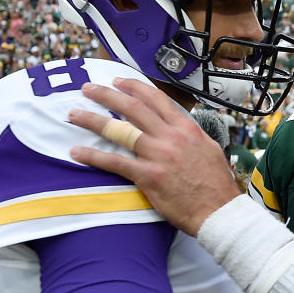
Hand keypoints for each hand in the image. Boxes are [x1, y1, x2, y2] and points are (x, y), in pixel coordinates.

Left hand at [68, 78, 239, 236]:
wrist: (219, 211)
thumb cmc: (216, 184)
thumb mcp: (209, 149)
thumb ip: (190, 135)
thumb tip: (180, 126)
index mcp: (186, 128)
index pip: (156, 98)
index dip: (133, 86)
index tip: (118, 81)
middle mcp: (170, 137)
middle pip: (132, 107)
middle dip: (106, 95)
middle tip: (88, 89)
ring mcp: (158, 155)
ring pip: (119, 130)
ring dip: (93, 120)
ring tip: (75, 114)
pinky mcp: (148, 176)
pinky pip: (115, 162)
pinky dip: (93, 156)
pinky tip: (77, 152)